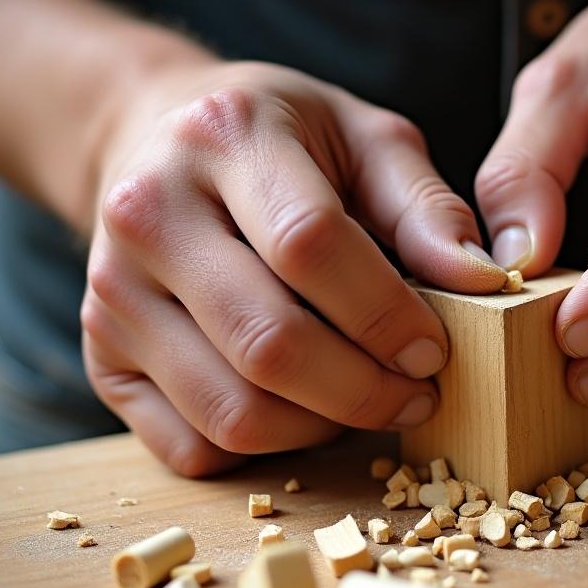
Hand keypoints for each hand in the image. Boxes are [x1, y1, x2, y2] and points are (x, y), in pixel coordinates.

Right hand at [81, 58, 506, 474]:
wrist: (151, 137)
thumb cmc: (279, 138)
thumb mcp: (365, 137)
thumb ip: (426, 207)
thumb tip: (486, 282)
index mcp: (223, 138)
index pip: (310, 246)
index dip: (387, 314)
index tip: (436, 350)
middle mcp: (148, 215)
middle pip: (268, 343)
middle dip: (365, 391)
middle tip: (419, 393)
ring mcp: (111, 295)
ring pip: (231, 411)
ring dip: (323, 429)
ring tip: (368, 399)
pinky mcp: (101, 356)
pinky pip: (192, 447)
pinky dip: (266, 450)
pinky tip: (303, 409)